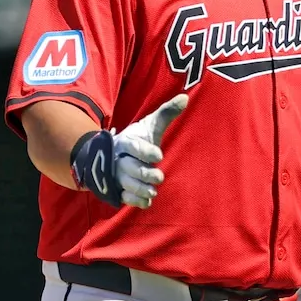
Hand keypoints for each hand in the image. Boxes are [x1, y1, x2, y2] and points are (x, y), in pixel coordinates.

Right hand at [70, 94, 188, 207]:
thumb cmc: (139, 139)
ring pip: (125, 184)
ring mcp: (117, 175)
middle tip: (159, 177)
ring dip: (139, 189)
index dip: (144, 151)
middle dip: (143, 173)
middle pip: (128, 168)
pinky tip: (147, 202)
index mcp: (126, 142)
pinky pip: (123, 197)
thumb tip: (185, 98)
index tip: (159, 155)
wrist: (114, 154)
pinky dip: (134, 201)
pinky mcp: (118, 188)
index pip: (133, 147)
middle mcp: (119, 159)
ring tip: (152, 192)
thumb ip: (166, 113)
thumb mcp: (151, 125)